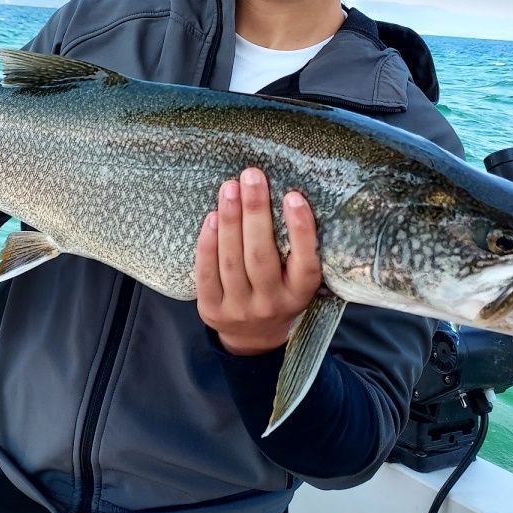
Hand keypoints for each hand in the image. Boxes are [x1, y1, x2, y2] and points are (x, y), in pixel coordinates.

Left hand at [194, 167, 322, 355]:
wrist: (253, 337)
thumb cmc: (279, 290)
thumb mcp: (296, 277)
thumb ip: (295, 247)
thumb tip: (285, 193)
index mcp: (300, 294)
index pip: (305, 262)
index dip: (300, 229)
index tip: (293, 195)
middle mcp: (271, 303)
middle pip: (261, 256)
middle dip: (255, 212)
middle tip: (252, 176)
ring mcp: (240, 309)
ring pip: (232, 261)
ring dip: (230, 220)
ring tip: (230, 187)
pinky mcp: (212, 310)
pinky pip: (207, 273)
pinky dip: (208, 244)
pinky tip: (211, 217)